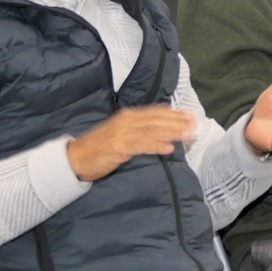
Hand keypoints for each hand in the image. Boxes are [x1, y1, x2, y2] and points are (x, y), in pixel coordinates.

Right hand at [66, 106, 194, 181]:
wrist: (76, 158)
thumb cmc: (100, 148)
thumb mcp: (121, 134)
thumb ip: (139, 131)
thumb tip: (162, 132)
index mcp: (128, 116)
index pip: (155, 112)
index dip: (173, 114)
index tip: (190, 116)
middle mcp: (127, 121)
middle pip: (157, 120)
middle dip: (177, 122)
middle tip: (195, 125)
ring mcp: (122, 133)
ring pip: (152, 131)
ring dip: (171, 132)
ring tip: (187, 134)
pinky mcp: (118, 147)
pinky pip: (141, 145)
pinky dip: (156, 145)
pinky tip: (169, 148)